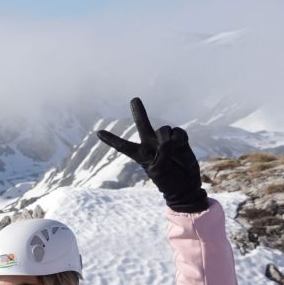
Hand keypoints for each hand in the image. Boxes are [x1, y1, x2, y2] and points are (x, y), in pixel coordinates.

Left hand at [96, 97, 207, 212]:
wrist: (185, 184)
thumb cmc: (168, 180)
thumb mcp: (160, 170)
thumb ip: (162, 153)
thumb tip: (168, 139)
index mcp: (140, 154)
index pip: (123, 146)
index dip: (111, 139)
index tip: (98, 133)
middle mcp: (151, 144)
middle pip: (143, 125)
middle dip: (139, 111)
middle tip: (134, 99)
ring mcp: (165, 140)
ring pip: (164, 130)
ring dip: (168, 140)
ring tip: (172, 152)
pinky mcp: (179, 139)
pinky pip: (178, 132)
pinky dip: (180, 138)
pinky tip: (181, 146)